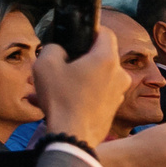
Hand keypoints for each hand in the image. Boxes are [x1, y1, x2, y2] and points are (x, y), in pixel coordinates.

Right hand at [31, 29, 131, 143]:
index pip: (105, 33)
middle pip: (101, 56)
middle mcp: (119, 74)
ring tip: (55, 87)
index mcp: (107, 59)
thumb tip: (59, 49)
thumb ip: (53, 48)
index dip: (90, 31)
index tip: (77, 36)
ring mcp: (119, 92)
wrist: (73, 136)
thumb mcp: (46, 64)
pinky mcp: (113, 108)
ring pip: (98, 77)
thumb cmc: (61, 100)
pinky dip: (81, 94)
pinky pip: (97, 94)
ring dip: (78, 78)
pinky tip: (62, 102)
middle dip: (80, 58)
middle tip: (61, 65)